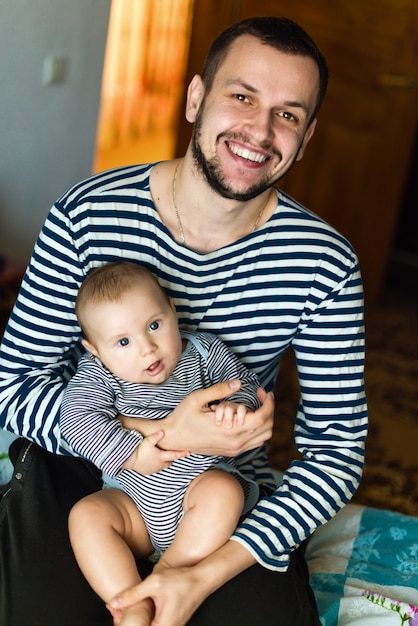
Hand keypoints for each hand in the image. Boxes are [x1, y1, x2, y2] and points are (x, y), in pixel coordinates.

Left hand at [107, 541, 255, 625]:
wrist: (202, 578)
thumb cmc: (181, 580)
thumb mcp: (154, 582)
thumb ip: (133, 594)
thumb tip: (114, 602)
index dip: (126, 624)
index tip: (116, 617)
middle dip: (129, 623)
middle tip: (116, 612)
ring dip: (137, 620)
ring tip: (123, 609)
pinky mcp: (172, 621)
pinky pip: (154, 623)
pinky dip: (144, 617)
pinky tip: (136, 606)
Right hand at [122, 430, 189, 473]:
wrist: (129, 460)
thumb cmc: (139, 450)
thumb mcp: (148, 441)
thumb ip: (156, 436)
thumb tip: (163, 431)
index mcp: (161, 457)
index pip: (174, 455)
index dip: (182, 454)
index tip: (189, 452)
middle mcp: (159, 464)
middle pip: (169, 461)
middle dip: (171, 457)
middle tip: (171, 453)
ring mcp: (154, 469)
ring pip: (163, 465)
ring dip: (163, 461)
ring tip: (161, 456)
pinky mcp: (148, 472)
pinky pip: (155, 469)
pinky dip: (156, 465)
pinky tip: (152, 460)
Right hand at [160, 381, 273, 456]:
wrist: (173, 439)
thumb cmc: (183, 417)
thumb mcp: (197, 399)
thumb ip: (219, 390)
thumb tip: (238, 383)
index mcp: (230, 430)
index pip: (262, 418)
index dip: (268, 403)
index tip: (264, 392)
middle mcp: (236, 443)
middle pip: (267, 428)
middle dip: (269, 409)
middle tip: (260, 396)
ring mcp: (234, 449)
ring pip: (263, 437)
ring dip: (264, 420)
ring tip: (255, 406)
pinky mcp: (231, 452)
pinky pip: (255, 443)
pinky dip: (258, 430)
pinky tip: (247, 417)